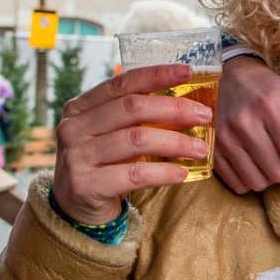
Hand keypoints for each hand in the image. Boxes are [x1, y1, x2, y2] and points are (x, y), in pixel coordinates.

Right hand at [51, 64, 212, 224]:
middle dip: (175, 109)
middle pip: (132, 108)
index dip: (157, 74)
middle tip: (205, 115)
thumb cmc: (103, 163)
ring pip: (136, 139)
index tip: (189, 71)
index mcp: (80, 106)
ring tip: (201, 149)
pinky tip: (182, 173)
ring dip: (176, 142)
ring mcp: (76, 156)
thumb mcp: (110, 132)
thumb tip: (188, 101)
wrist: (76, 208)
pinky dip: (163, 173)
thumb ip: (134, 115)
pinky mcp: (85, 185)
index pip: (123, 83)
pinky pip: (134, 174)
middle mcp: (74, 127)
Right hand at [212, 55, 279, 192]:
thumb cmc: (267, 90)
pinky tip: (257, 164)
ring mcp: (225, 139)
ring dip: (273, 177)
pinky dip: (252, 180)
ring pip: (259, 182)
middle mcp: (245, 124)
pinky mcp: (213, 150)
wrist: (228, 79)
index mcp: (271, 108)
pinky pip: (238, 184)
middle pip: (278, 172)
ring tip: (275, 158)